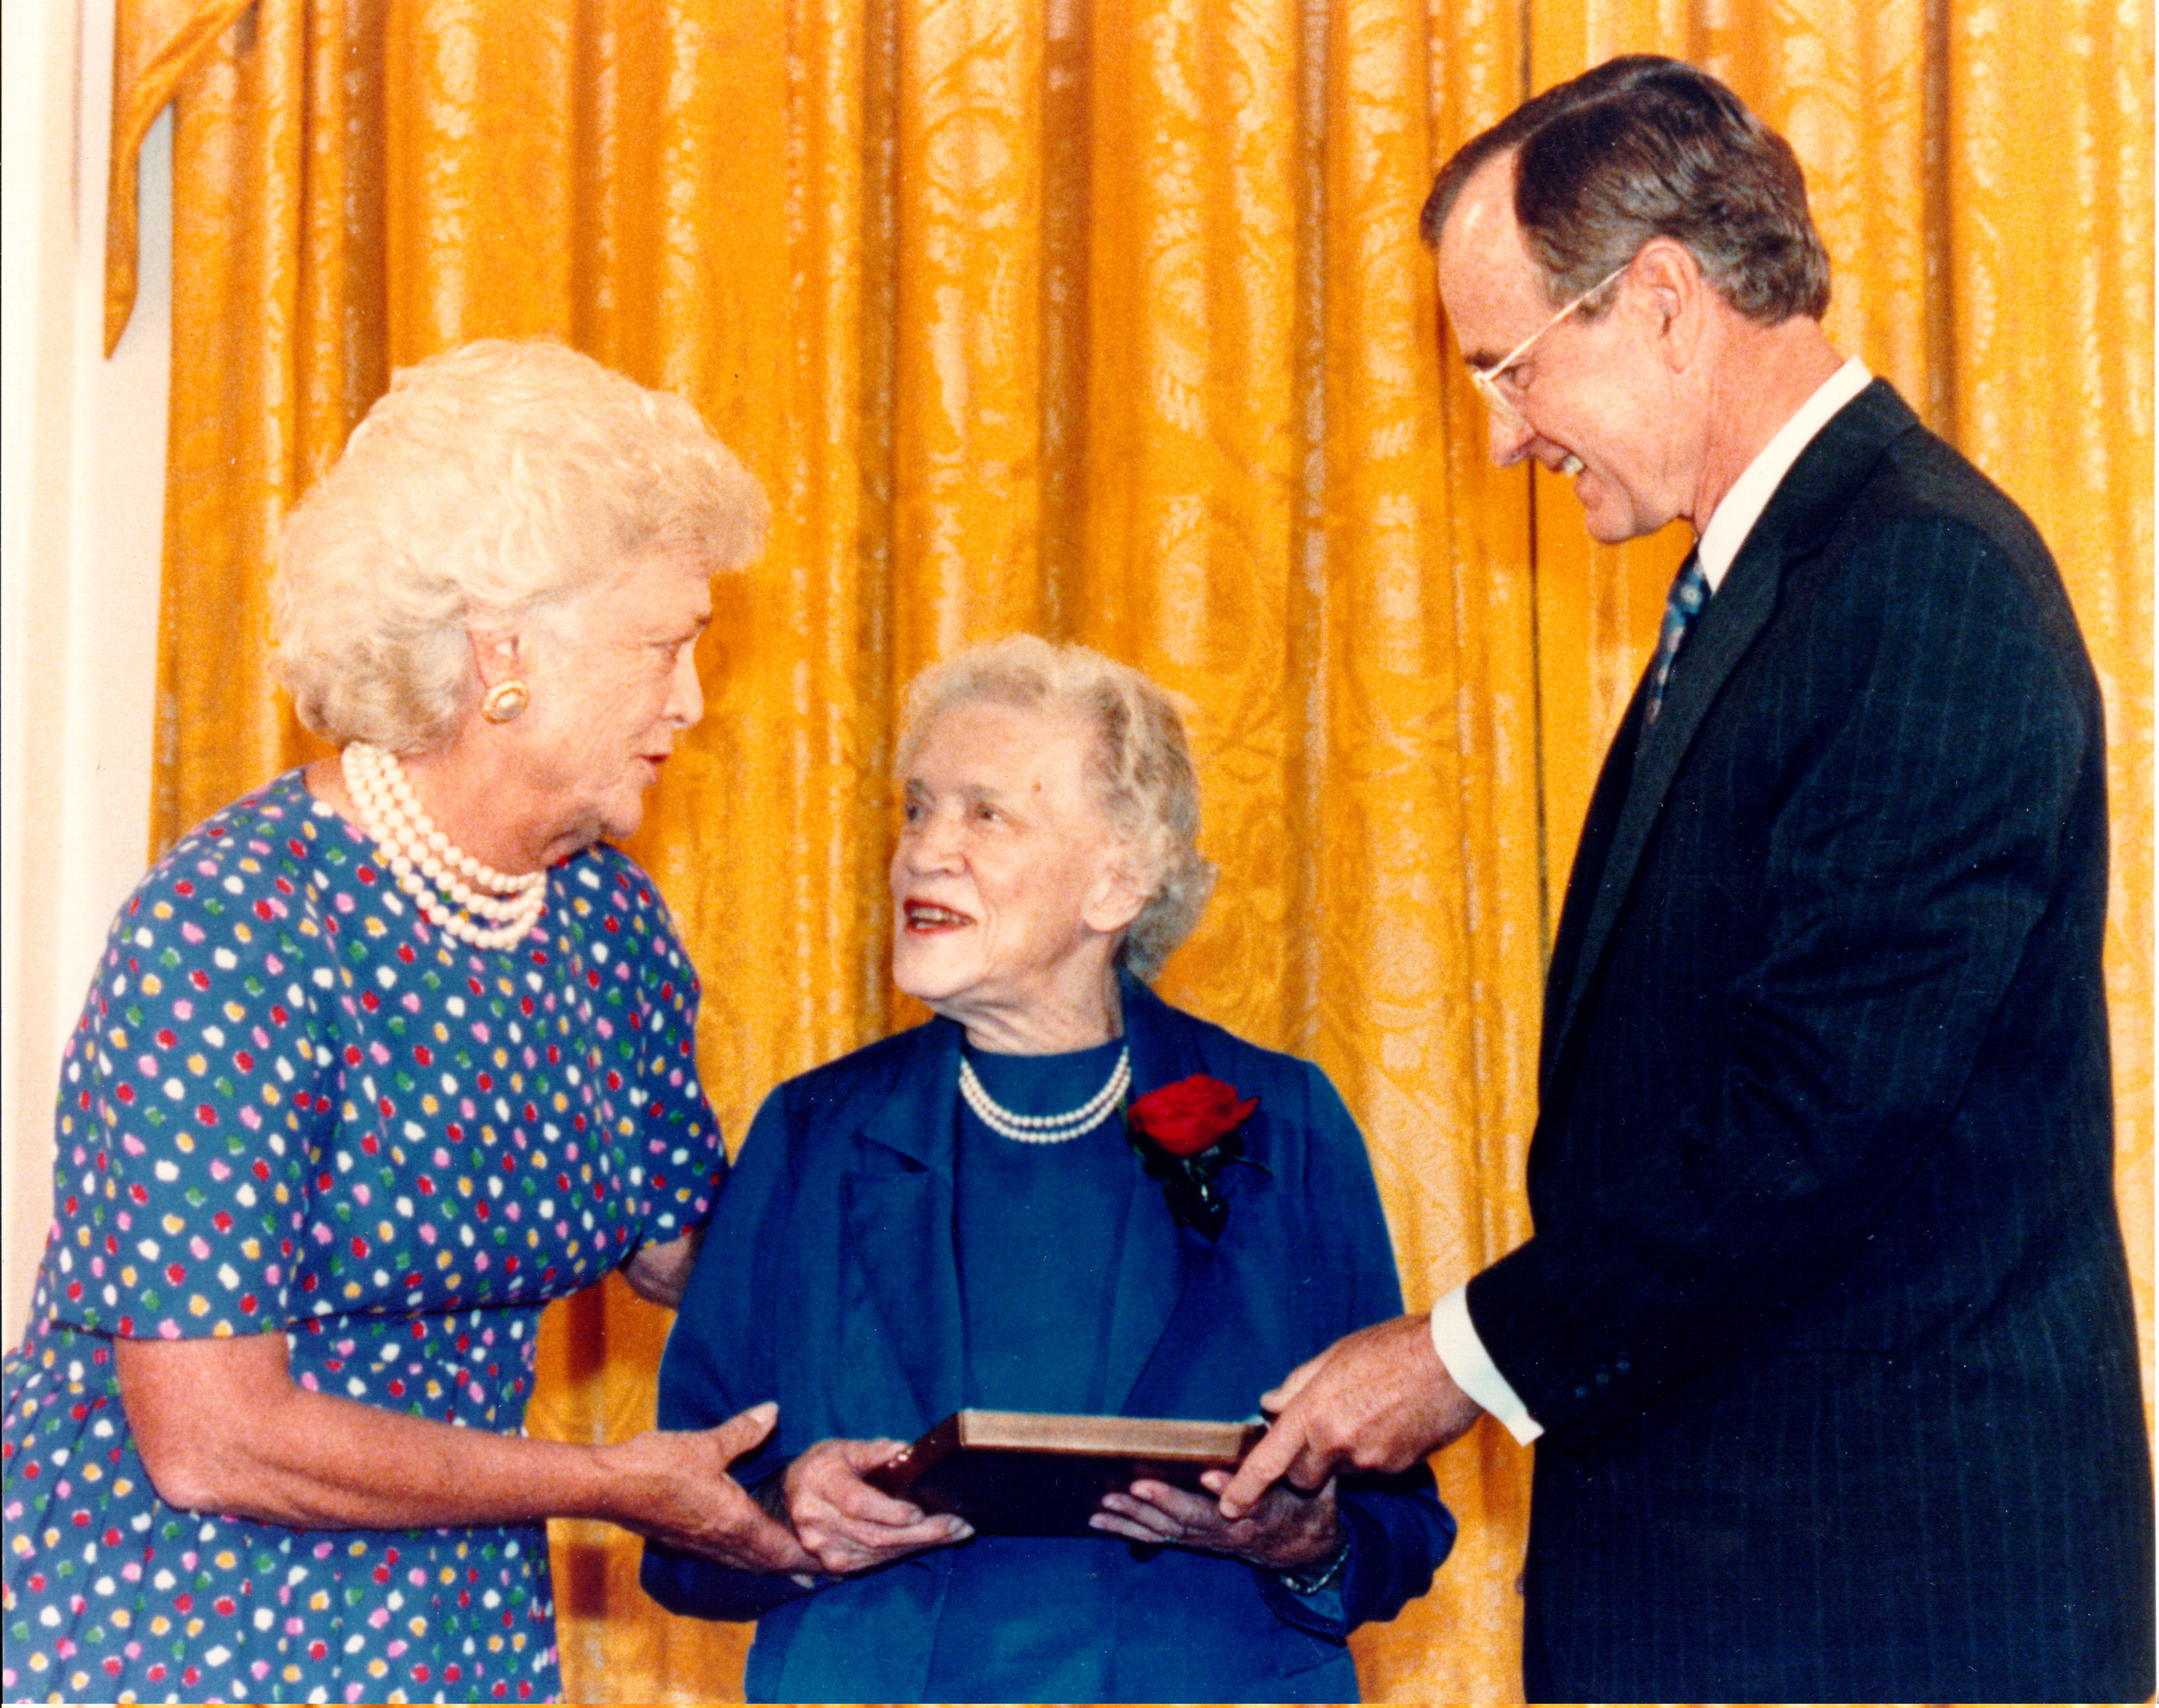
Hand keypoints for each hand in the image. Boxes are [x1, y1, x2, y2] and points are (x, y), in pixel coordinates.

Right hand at [597, 1400, 816, 1572]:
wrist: (607, 1487)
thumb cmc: (657, 1465)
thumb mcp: (706, 1444)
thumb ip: (743, 1431)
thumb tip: (772, 1412)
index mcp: (734, 1521)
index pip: (781, 1548)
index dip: (808, 1558)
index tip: (831, 1567)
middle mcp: (720, 1541)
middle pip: (766, 1562)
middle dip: (796, 1567)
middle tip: (822, 1571)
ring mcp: (699, 1544)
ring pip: (745, 1562)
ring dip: (770, 1564)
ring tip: (792, 1566)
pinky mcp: (682, 1540)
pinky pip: (726, 1556)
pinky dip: (746, 1557)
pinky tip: (746, 1549)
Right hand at [782, 1437, 973, 1575]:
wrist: (793, 1494)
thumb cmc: (825, 1465)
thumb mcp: (844, 1447)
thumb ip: (873, 1450)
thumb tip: (904, 1452)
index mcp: (819, 1484)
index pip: (857, 1503)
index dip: (890, 1512)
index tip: (919, 1511)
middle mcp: (816, 1521)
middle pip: (873, 1534)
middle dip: (920, 1533)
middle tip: (957, 1525)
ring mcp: (823, 1547)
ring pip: (878, 1552)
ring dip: (920, 1545)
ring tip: (955, 1531)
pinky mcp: (834, 1563)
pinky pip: (875, 1561)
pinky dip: (906, 1552)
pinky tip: (931, 1541)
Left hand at [1093, 1468, 1340, 1569]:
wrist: (1306, 1548)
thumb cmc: (1307, 1502)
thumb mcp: (1316, 1481)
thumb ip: (1295, 1457)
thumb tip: (1281, 1417)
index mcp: (1267, 1511)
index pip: (1247, 1501)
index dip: (1226, 1489)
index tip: (1206, 1474)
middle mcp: (1234, 1529)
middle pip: (1196, 1518)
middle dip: (1165, 1502)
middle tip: (1135, 1488)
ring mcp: (1211, 1539)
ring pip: (1170, 1530)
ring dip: (1136, 1518)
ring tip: (1106, 1503)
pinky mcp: (1195, 1541)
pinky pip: (1157, 1539)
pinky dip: (1127, 1530)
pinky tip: (1099, 1521)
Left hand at [1216, 1313, 1480, 1517]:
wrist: (1454, 1359)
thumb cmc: (1393, 1347)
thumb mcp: (1336, 1354)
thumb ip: (1299, 1384)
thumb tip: (1270, 1403)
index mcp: (1314, 1411)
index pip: (1269, 1461)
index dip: (1244, 1488)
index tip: (1228, 1506)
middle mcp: (1337, 1442)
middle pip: (1303, 1478)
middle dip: (1303, 1466)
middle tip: (1319, 1434)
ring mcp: (1369, 1460)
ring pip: (1342, 1472)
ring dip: (1343, 1456)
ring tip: (1368, 1414)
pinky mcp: (1399, 1468)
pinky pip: (1374, 1468)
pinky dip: (1375, 1453)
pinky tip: (1392, 1421)